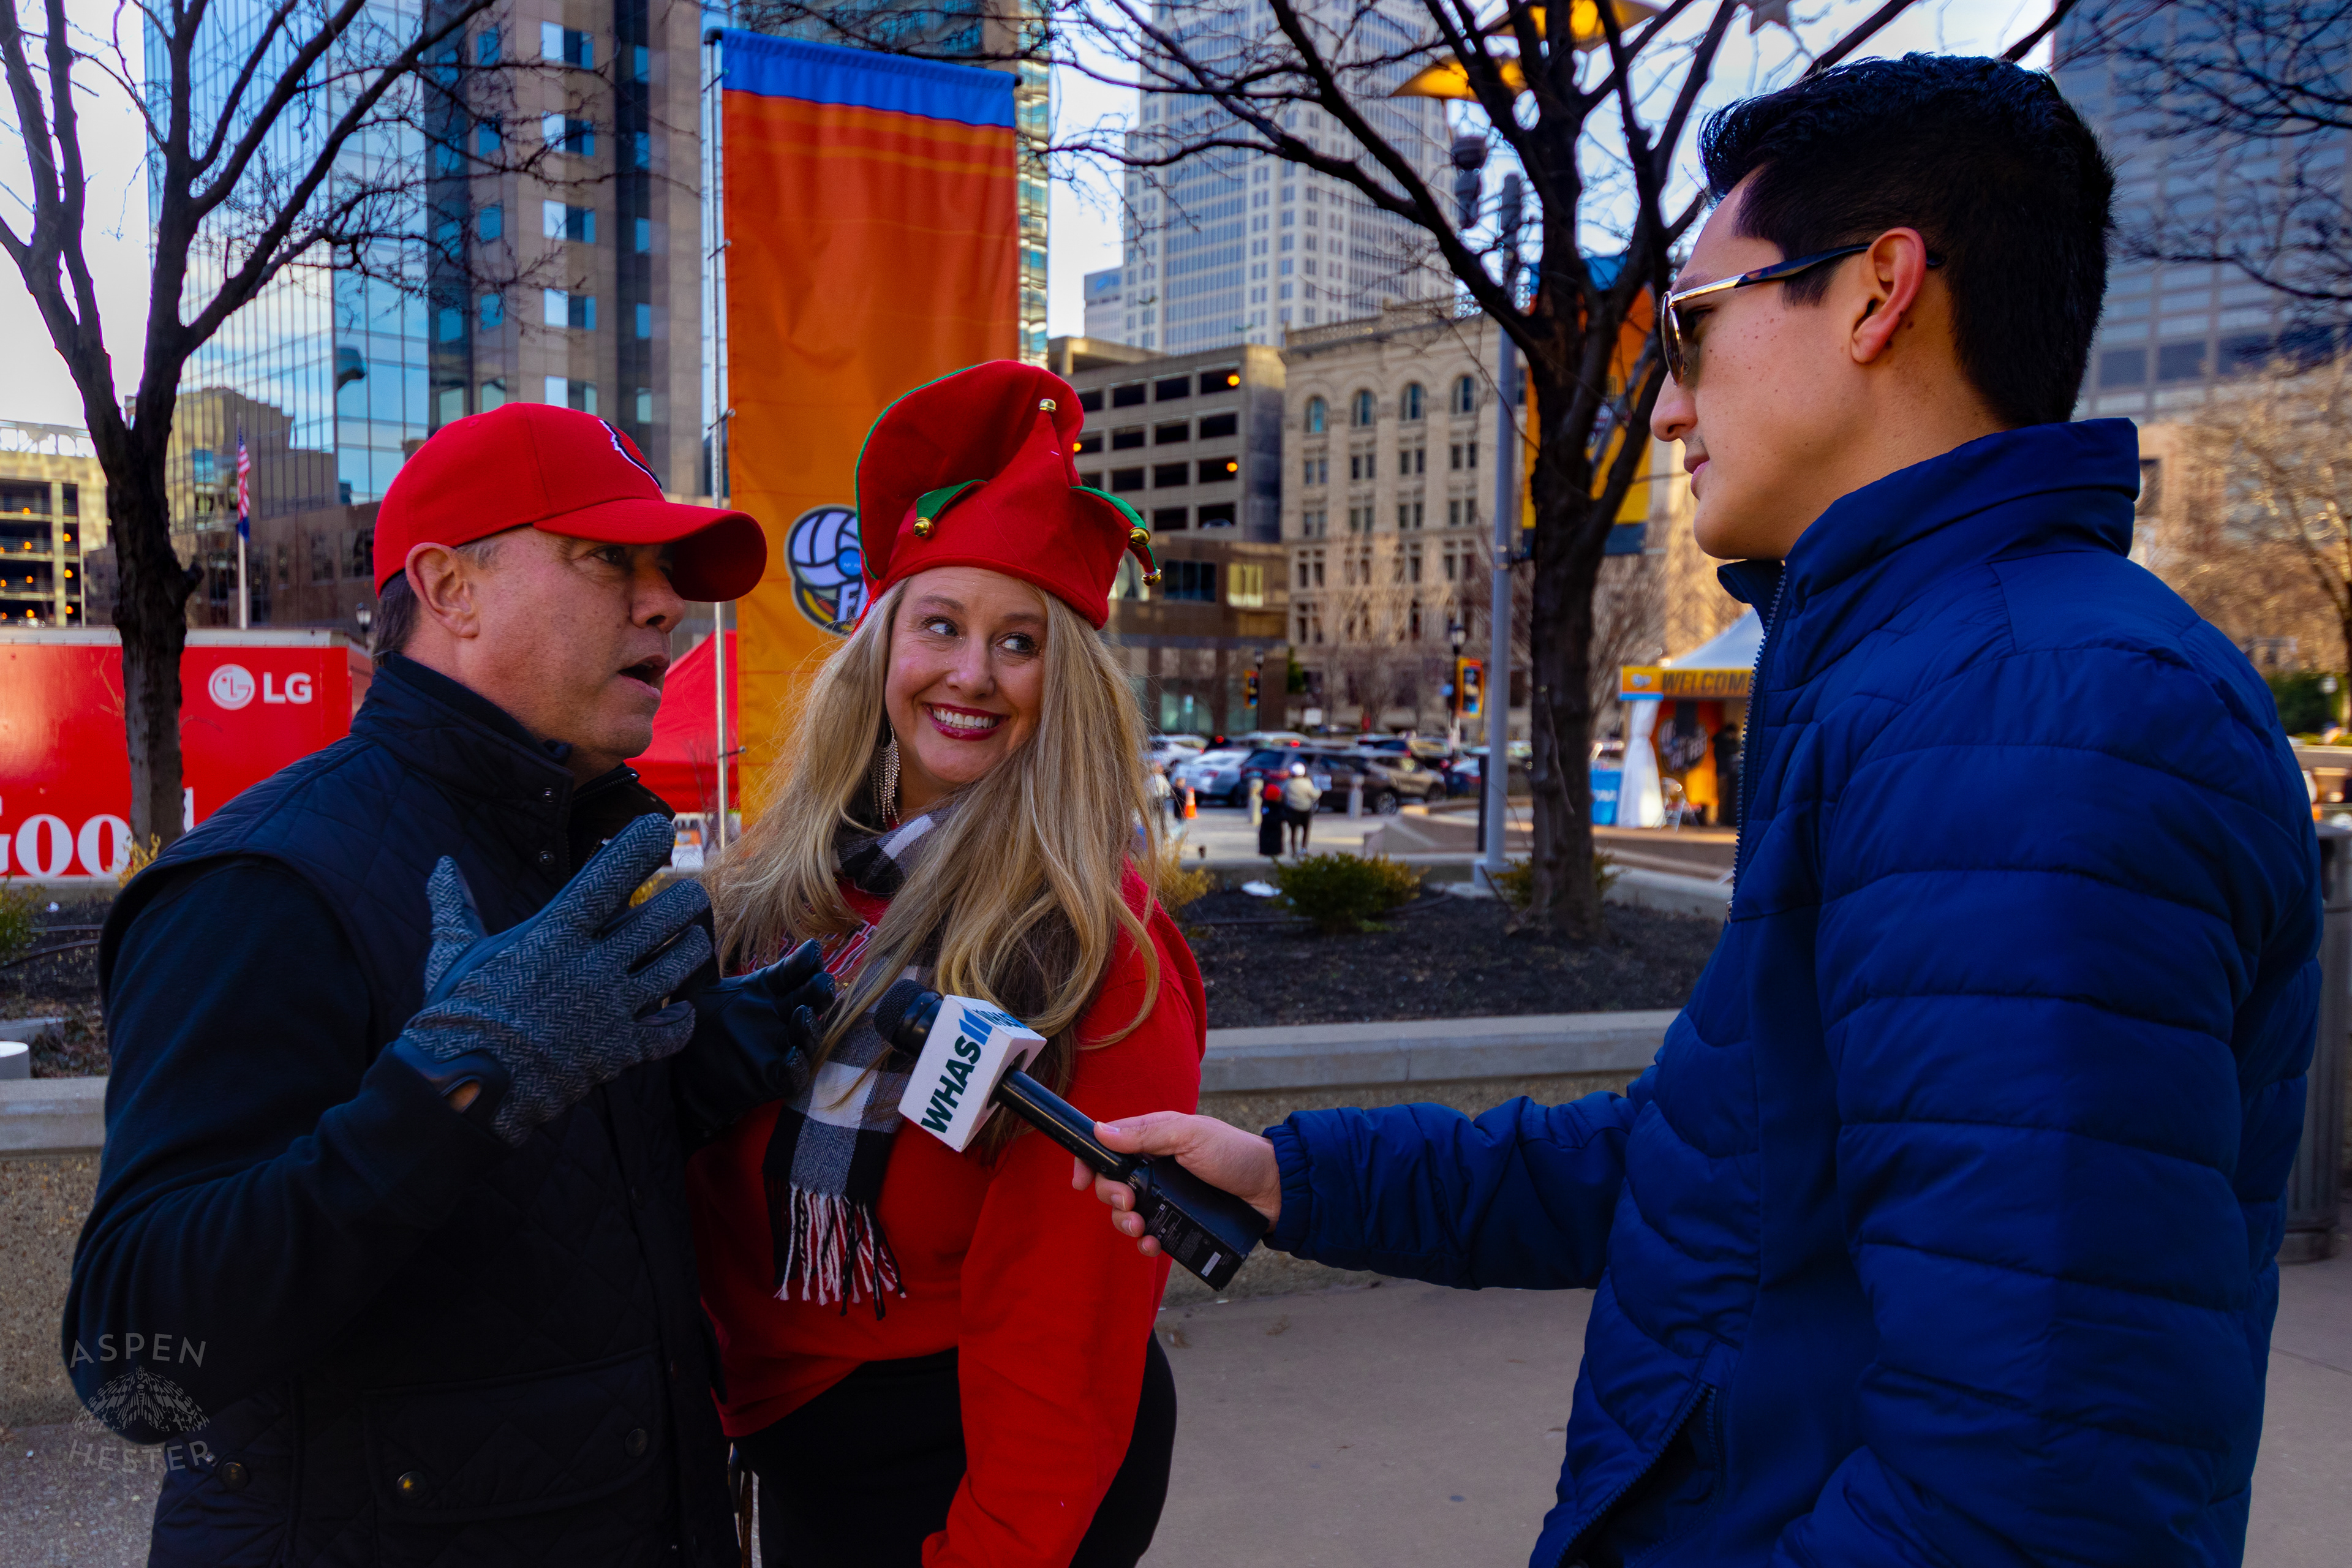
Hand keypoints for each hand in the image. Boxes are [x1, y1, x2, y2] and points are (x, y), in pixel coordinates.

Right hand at [393, 813, 711, 1146]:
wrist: (466, 1088)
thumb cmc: (457, 1015)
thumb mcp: (455, 953)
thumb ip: (455, 907)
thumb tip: (441, 865)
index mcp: (554, 933)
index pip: (611, 876)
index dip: (641, 846)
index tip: (659, 831)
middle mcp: (592, 966)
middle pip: (665, 917)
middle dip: (685, 901)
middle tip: (686, 897)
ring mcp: (611, 1009)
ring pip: (679, 965)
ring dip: (691, 949)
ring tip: (688, 941)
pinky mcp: (621, 1050)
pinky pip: (673, 1031)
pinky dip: (684, 1019)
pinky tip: (680, 1010)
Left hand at [672, 938, 835, 1148]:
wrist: (677, 1077)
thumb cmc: (692, 1028)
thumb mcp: (693, 988)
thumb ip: (699, 955)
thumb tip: (692, 904)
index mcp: (767, 990)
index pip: (796, 970)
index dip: (806, 961)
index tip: (810, 951)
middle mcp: (779, 1016)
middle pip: (813, 999)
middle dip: (821, 990)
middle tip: (820, 981)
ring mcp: (780, 1047)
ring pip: (809, 1035)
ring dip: (810, 1026)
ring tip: (802, 1014)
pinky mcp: (772, 1079)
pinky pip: (794, 1074)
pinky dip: (797, 1065)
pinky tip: (792, 1055)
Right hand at [1071, 1112, 1280, 1257]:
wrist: (1273, 1190)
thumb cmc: (1235, 1154)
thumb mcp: (1189, 1135)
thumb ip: (1146, 1134)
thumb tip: (1101, 1131)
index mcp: (1154, 1138)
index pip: (1109, 1146)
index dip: (1089, 1162)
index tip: (1081, 1182)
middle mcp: (1156, 1167)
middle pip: (1113, 1183)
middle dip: (1112, 1197)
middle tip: (1128, 1204)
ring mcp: (1166, 1195)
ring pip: (1128, 1212)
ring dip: (1125, 1222)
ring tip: (1140, 1228)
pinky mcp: (1179, 1220)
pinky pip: (1151, 1233)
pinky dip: (1146, 1242)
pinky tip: (1152, 1245)